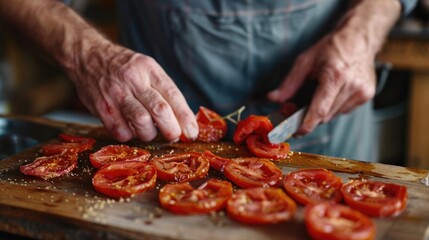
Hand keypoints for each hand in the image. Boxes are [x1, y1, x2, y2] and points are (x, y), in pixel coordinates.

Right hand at [68, 44, 198, 141]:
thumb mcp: (147, 68)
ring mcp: (116, 95)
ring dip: (150, 134)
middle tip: (175, 136)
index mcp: (149, 70)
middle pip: (160, 110)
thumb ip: (164, 91)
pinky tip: (131, 129)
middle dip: (172, 129)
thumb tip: (183, 120)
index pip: (173, 96)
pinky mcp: (102, 109)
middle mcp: (133, 81)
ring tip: (150, 131)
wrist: (87, 57)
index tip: (192, 132)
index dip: (185, 118)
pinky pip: (122, 132)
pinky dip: (131, 136)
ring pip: (141, 123)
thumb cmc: (124, 67)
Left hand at [268, 31, 375, 133]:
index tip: (296, 131)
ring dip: (322, 110)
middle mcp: (352, 86)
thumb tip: (273, 99)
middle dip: (310, 115)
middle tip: (299, 105)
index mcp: (335, 76)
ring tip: (320, 92)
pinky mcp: (367, 96)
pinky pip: (343, 110)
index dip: (306, 124)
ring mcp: (362, 92)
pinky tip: (334, 92)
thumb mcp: (305, 61)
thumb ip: (289, 84)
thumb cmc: (330, 48)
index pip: (320, 110)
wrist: (359, 39)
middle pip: (325, 115)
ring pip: (334, 115)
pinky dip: (334, 106)